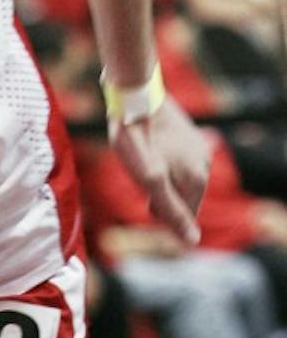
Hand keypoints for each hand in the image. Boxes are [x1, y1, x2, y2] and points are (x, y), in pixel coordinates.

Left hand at [109, 97, 210, 247]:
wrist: (133, 95)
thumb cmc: (137, 140)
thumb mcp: (149, 181)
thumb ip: (171, 212)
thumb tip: (192, 242)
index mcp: (198, 179)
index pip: (184, 217)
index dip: (162, 216)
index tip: (145, 202)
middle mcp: (204, 163)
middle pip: (181, 198)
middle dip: (161, 199)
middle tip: (140, 183)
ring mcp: (197, 147)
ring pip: (178, 180)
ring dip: (160, 182)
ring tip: (141, 166)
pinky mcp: (187, 135)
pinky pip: (176, 162)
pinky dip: (162, 165)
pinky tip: (147, 153)